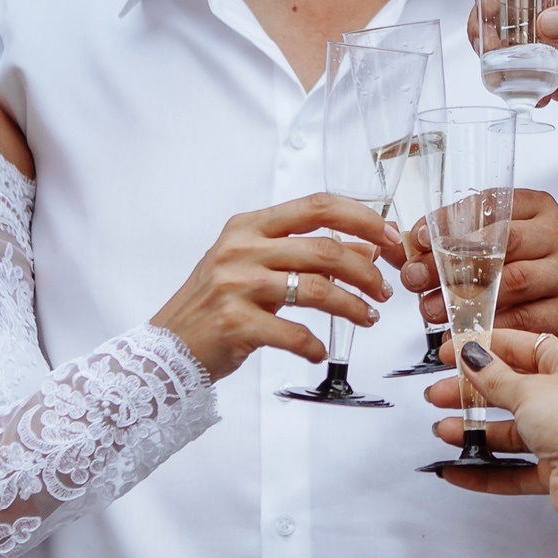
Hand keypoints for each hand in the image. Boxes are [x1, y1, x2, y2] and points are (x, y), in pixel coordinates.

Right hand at [153, 194, 401, 377]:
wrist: (168, 348)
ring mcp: (236, 284)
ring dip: (351, 307)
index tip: (389, 238)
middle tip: (383, 290)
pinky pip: (293, 333)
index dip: (361, 219)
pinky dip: (315, 345)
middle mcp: (242, 249)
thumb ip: (306, 254)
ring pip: (316, 289)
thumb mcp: (257, 267)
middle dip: (366, 271)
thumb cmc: (215, 305)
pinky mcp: (235, 322)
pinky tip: (320, 351)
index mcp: (249, 226)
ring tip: (366, 318)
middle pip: (325, 249)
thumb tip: (366, 247)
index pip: (317, 206)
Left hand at [402, 188, 557, 338]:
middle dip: (451, 262)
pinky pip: (523, 321)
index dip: (449, 222)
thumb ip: (443, 241)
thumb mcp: (486, 244)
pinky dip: (487, 329)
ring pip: (513, 282)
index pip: (491, 204)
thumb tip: (394, 242)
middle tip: (417, 280)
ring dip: (464, 298)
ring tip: (432, 310)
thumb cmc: (518, 266)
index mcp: (536, 207)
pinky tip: (459, 334)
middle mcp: (557, 235)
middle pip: (502, 244)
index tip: (418, 240)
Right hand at [424, 329, 557, 513]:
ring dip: (474, 432)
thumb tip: (472, 356)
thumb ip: (494, 377)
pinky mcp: (555, 470)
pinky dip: (485, 471)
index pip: (518, 347)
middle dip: (470, 394)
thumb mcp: (528, 389)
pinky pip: (512, 470)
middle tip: (436, 394)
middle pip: (509, 391)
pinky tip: (455, 470)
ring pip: (509, 432)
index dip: (482, 348)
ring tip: (442, 431)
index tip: (449, 352)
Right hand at [479, 0, 557, 135]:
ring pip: (505, 42)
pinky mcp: (556, 78)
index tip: (491, 8)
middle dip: (487, 22)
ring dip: (494, 56)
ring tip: (500, 74)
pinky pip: (520, 77)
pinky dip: (514, 86)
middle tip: (490, 47)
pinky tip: (534, 97)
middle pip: (502, 4)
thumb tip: (544, 24)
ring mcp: (555, 45)